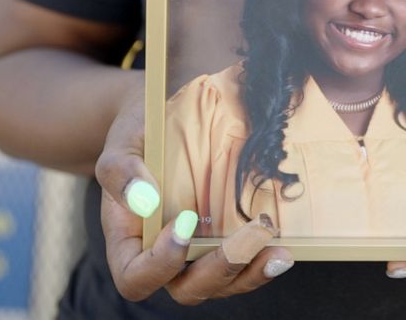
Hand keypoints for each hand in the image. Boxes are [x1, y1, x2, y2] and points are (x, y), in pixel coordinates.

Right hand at [94, 75, 293, 303]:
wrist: (169, 117)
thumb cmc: (140, 134)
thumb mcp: (123, 143)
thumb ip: (121, 171)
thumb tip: (144, 197)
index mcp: (130, 241)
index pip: (135, 278)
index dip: (159, 265)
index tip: (185, 223)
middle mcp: (164, 257)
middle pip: (187, 289)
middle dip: (223, 267)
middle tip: (255, 231)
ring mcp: (197, 255)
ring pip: (223, 284)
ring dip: (252, 271)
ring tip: (279, 252)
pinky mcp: (226, 243)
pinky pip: (244, 267)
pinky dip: (263, 261)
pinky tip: (284, 247)